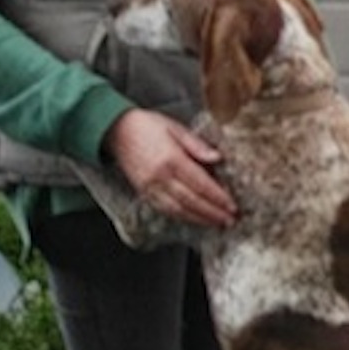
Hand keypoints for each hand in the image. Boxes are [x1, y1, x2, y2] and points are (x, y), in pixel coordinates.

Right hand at [104, 109, 235, 227]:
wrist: (116, 130)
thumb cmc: (148, 126)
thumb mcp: (176, 127)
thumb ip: (197, 145)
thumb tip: (218, 157)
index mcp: (171, 159)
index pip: (201, 184)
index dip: (218, 198)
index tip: (233, 206)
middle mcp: (160, 177)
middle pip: (192, 201)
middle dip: (213, 213)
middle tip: (230, 220)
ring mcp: (150, 187)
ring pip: (178, 210)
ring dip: (200, 219)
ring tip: (217, 223)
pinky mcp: (143, 192)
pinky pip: (164, 210)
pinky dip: (182, 217)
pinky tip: (194, 219)